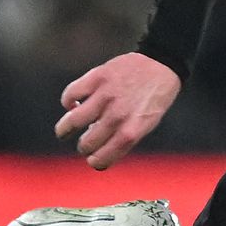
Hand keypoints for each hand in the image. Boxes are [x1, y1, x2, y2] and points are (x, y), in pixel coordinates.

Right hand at [55, 52, 180, 169]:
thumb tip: (97, 148)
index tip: (92, 160)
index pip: (104, 157)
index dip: (95, 162)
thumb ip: (125, 136)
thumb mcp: (147, 123)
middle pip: (87, 143)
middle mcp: (118, 115)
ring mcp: (106, 95)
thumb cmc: (154, 97)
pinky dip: (67, 102)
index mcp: (132, 130)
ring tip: (64, 130)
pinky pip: (71, 94)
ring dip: (65, 129)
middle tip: (83, 143)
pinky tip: (72, 104)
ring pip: (73, 121)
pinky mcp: (97, 77)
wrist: (161, 63)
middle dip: (83, 147)